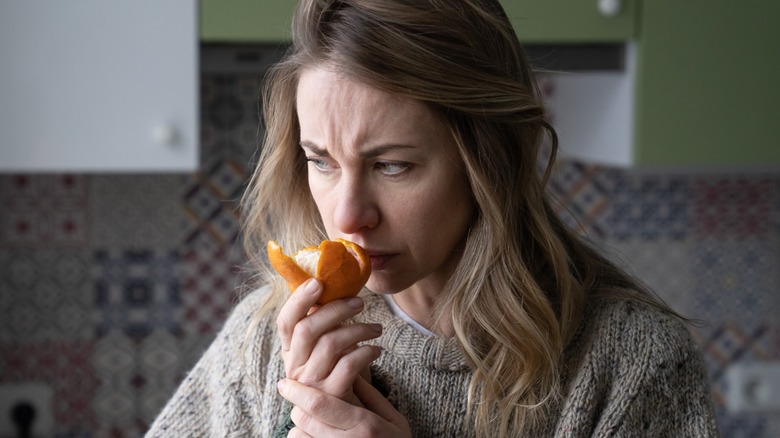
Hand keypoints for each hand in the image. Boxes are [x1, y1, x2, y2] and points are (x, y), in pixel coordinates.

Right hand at [277, 278, 382, 402]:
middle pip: (308, 329)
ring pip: (331, 343)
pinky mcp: (332, 395)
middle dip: (336, 309)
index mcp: (290, 352)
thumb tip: (334, 286)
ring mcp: (312, 383)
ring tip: (377, 328)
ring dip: (358, 329)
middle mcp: (295, 367)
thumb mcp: (326, 349)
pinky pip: (349, 364)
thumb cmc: (338, 373)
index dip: (298, 299)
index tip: (318, 281)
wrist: (346, 417)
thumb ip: (324, 325)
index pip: (285, 321)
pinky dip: (366, 351)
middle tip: (360, 302)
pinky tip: (377, 349)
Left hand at [278, 376, 411, 436]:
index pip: (320, 404)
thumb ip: (369, 394)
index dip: (297, 391)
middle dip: (298, 405)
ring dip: (299, 425)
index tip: (284, 382)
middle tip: (304, 400)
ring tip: (313, 421)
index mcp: (364, 425)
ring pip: (297, 435)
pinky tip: (315, 435)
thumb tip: (349, 369)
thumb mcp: (393, 418)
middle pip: (303, 418)